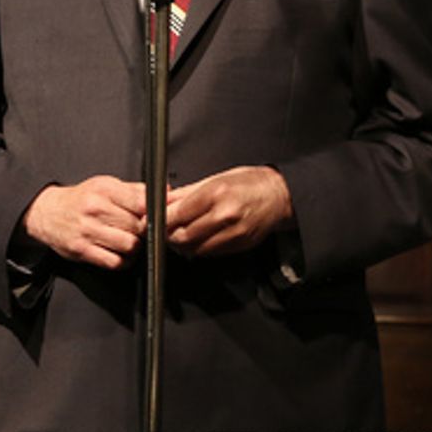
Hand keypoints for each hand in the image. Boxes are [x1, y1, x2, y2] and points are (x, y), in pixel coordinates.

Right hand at [22, 175, 146, 269]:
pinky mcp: (83, 250)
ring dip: (135, 247)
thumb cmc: (80, 200)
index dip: (154, 212)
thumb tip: (165, 192)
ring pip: (129, 245)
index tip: (155, 216)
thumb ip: (135, 190)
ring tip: (131, 242)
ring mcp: (88, 231)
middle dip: (144, 231)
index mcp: (104, 189)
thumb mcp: (105, 186)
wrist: (47, 213)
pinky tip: (121, 254)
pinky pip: (115, 262)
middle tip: (141, 231)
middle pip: (138, 226)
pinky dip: (123, 261)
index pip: (141, 202)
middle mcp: (95, 209)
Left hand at [166, 166, 293, 256]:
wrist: (278, 195)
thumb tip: (163, 201)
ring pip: (195, 249)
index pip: (178, 215)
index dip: (161, 220)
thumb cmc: (249, 183)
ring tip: (180, 233)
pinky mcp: (239, 246)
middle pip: (183, 236)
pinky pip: (210, 253)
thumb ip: (185, 193)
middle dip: (168, 235)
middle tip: (164, 229)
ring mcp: (233, 234)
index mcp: (216, 194)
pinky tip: (198, 237)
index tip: (153, 220)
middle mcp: (225, 216)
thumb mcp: (214, 179)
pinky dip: (199, 248)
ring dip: (182, 245)